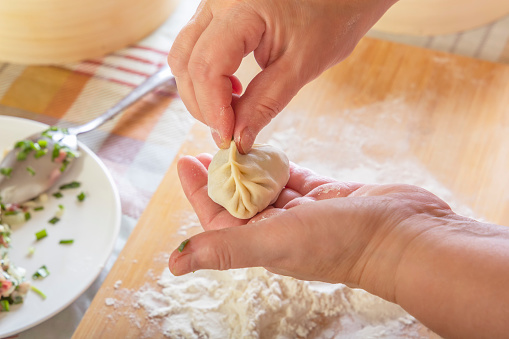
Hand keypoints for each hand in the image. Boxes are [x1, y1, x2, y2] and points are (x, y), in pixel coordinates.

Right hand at [168, 0, 397, 152]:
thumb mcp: (300, 67)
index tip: (228, 138)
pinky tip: (231, 91)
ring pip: (183, 57)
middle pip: (187, 63)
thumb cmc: (327, 22)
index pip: (207, 66)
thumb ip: (265, 103)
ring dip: (199, 93)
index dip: (213, 108)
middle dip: (203, 105)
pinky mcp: (213, 17)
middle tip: (229, 133)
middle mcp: (216, 2)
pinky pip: (192, 51)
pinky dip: (203, 78)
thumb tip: (238, 139)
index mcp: (241, 9)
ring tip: (230, 113)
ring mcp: (211, 6)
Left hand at [168, 154, 453, 301]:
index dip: (199, 191)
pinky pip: (294, 177)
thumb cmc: (340, 242)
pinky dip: (279, 164)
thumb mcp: (274, 242)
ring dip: (247, 167)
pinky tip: (267, 149)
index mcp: (263, 244)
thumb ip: (225, 248)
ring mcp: (304, 213)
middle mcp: (280, 231)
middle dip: (220, 175)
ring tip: (231, 142)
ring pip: (266, 187)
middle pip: (239, 200)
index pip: (219, 217)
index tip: (185, 161)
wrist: (402, 234)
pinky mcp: (325, 196)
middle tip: (205, 147)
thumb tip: (174, 264)